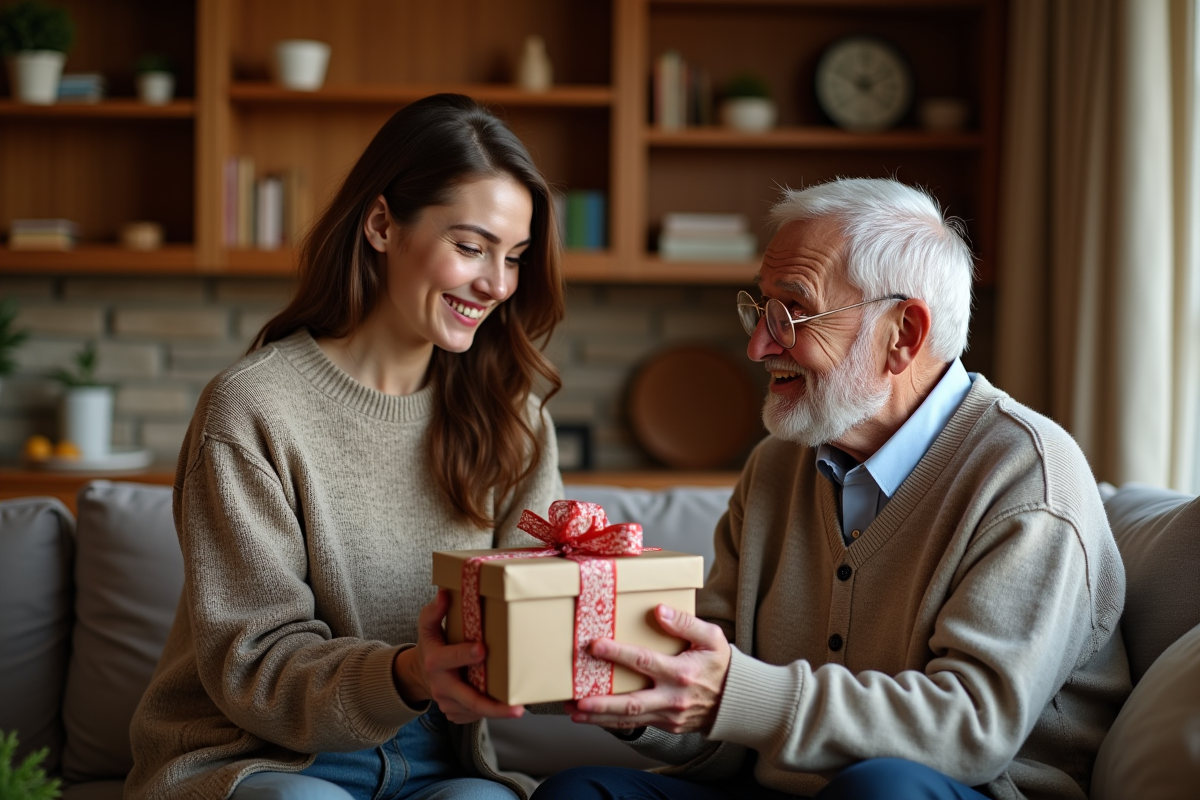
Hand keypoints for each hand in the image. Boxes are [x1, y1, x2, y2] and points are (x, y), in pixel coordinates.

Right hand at [393, 589, 524, 723]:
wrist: (420, 674)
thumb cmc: (431, 645)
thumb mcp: (427, 626)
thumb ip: (435, 610)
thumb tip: (445, 593)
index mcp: (436, 661)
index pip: (452, 658)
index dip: (466, 655)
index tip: (483, 649)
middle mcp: (441, 686)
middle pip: (470, 700)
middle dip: (494, 706)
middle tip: (517, 708)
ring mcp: (448, 704)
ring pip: (476, 710)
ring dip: (498, 709)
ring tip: (519, 706)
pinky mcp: (456, 714)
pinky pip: (476, 715)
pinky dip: (491, 710)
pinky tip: (504, 704)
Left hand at [565, 604, 730, 734]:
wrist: (737, 700)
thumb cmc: (721, 664)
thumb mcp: (712, 638)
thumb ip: (685, 623)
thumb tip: (659, 611)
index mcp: (681, 672)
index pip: (644, 662)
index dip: (618, 654)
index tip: (595, 646)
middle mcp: (672, 698)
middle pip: (631, 703)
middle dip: (601, 702)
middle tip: (576, 699)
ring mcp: (668, 716)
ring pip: (629, 720)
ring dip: (599, 717)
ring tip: (574, 712)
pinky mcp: (666, 726)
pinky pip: (636, 725)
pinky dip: (612, 723)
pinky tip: (593, 718)